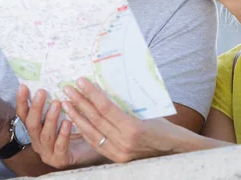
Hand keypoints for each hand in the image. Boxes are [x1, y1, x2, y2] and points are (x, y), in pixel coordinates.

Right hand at [16, 84, 103, 168]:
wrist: (92, 147)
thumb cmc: (75, 127)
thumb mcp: (62, 112)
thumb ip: (54, 100)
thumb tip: (52, 78)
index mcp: (35, 129)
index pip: (24, 115)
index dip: (22, 101)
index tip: (23, 86)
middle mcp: (37, 141)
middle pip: (32, 125)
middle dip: (36, 108)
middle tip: (42, 92)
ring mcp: (47, 152)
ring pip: (45, 135)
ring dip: (50, 118)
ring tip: (57, 104)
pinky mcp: (60, 160)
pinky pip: (60, 147)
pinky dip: (63, 134)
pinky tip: (68, 122)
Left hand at [61, 78, 176, 162]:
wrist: (174, 150)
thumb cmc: (163, 126)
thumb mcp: (147, 111)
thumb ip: (125, 103)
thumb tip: (106, 85)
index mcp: (133, 128)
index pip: (106, 108)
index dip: (91, 94)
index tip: (80, 81)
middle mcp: (124, 143)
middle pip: (96, 119)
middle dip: (79, 103)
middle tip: (67, 89)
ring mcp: (119, 153)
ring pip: (92, 133)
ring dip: (77, 117)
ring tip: (66, 103)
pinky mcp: (117, 159)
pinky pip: (96, 143)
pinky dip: (85, 131)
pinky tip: (76, 120)